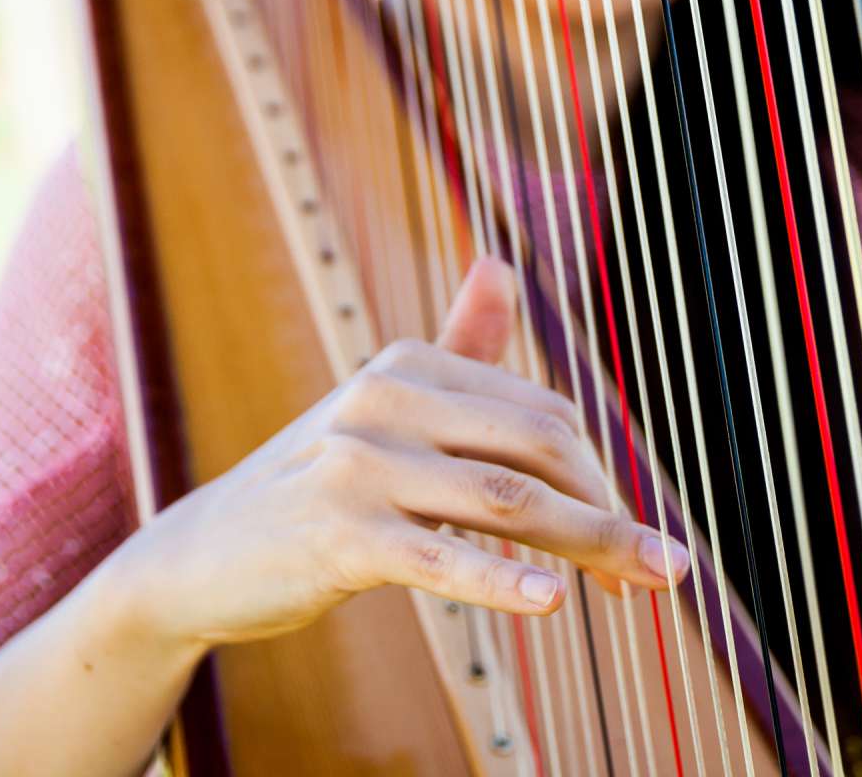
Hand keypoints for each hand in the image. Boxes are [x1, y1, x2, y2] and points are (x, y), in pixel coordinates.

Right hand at [114, 256, 689, 650]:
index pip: (542, 415)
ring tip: (643, 583)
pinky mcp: (337, 534)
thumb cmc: (311, 486)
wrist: (199, 558)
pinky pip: (441, 558)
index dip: (601, 473)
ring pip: (508, 503)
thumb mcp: (382, 409)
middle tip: (663, 568)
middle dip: (610, 510)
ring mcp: (358, 465)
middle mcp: (385, 400)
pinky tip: (552, 600)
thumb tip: (499, 261)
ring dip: (591, 545)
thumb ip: (455, 346)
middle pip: (538, 451)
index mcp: (408, 366)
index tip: (636, 531)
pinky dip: (503, 580)